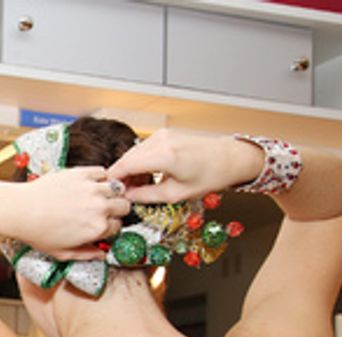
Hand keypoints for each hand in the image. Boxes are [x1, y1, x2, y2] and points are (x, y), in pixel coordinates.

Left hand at [0, 167, 130, 254]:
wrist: (21, 210)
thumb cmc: (38, 233)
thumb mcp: (62, 253)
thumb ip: (86, 254)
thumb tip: (102, 255)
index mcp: (97, 229)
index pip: (118, 226)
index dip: (110, 227)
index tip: (103, 225)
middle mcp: (99, 208)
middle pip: (124, 206)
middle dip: (117, 210)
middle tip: (105, 210)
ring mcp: (92, 189)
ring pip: (117, 188)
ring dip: (111, 192)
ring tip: (99, 196)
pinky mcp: (82, 174)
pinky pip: (102, 172)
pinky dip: (100, 177)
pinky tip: (91, 183)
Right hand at [106, 129, 262, 203]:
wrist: (230, 158)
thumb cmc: (210, 176)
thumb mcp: (177, 194)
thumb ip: (147, 196)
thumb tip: (128, 198)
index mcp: (164, 156)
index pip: (126, 165)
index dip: (114, 180)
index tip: (110, 191)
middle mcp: (160, 141)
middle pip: (127, 158)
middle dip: (122, 176)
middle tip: (124, 193)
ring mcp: (162, 135)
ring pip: (134, 153)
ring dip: (131, 170)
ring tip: (138, 187)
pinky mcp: (165, 134)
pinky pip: (144, 149)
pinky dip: (141, 162)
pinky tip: (147, 176)